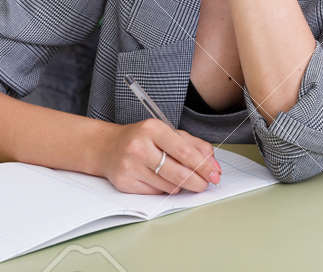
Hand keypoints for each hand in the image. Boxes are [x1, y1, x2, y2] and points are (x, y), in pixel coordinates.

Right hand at [96, 119, 221, 194]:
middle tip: (205, 184)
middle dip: (197, 182)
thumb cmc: (142, 139)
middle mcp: (140, 147)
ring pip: (169, 186)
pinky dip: (164, 190)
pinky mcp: (125, 183)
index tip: (215, 174)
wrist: (107, 147)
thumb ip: (193, 145)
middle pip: (178, 172)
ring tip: (178, 177)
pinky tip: (160, 180)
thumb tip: (213, 165)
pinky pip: (155, 193)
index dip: (204, 166)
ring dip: (180, 185)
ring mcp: (130, 166)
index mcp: (153, 129)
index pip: (185, 152)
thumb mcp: (167, 133)